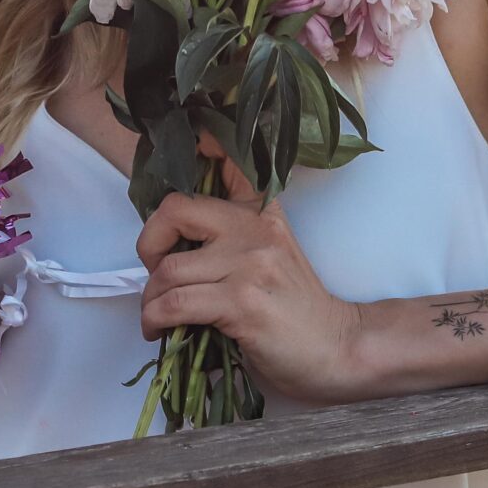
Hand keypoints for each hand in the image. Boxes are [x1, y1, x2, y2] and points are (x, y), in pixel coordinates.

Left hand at [135, 163, 373, 406]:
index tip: (192, 139)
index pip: (232, 164)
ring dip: (150, 299)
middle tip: (153, 269)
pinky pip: (175, 304)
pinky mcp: (241, 302)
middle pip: (176, 210)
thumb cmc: (298, 312)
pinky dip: (155, 320)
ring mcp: (248, 264)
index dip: (206, 144)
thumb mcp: (273, 259)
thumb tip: (172, 250)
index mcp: (261, 214)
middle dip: (149, 242)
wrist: (337, 349)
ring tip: (155, 315)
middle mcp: (254, 229)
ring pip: (168, 270)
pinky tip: (159, 331)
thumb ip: (232, 242)